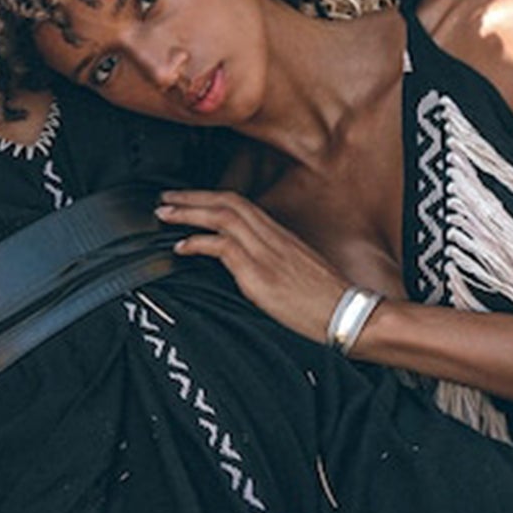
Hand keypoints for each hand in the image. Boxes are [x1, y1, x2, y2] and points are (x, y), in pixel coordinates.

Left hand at [156, 189, 352, 344]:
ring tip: (163, 215)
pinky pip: (223, 246)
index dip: (210, 198)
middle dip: (191, 198)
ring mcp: (266, 252)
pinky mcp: (260, 273)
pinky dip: (198, 242)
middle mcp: (272, 237)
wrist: (348, 315)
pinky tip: (181, 247)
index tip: (187, 199)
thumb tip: (245, 266)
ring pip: (221, 216)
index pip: (240, 203)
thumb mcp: (297, 273)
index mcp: (280, 235)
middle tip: (164, 199)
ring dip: (188, 213)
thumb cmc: (326, 301)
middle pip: (227, 202)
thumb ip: (271, 262)